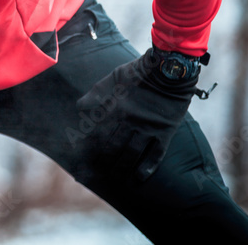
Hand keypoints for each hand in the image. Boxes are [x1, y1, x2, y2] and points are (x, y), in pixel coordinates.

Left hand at [75, 47, 199, 180]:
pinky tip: (139, 177)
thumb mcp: (113, 77)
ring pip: (131, 152)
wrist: (169, 69)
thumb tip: (78, 107)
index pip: (97, 129)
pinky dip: (148, 166)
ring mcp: (147, 127)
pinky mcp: (164, 131)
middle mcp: (129, 120)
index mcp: (115, 107)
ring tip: (114, 177)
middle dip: (103, 158)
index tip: (81, 153)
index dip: (88, 143)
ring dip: (121, 165)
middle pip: (113, 144)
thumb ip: (96, 93)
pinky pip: (156, 153)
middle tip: (95, 171)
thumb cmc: (139, 71)